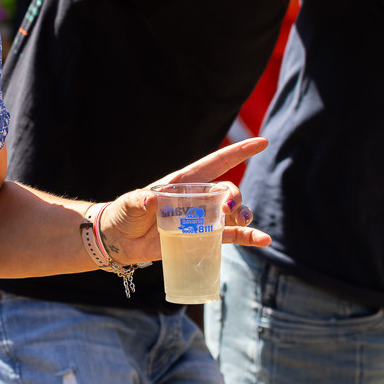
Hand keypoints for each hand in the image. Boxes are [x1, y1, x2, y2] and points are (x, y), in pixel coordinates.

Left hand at [96, 138, 274, 264]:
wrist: (120, 240)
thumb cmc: (124, 215)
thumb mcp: (129, 204)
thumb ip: (139, 201)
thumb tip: (150, 200)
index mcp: (183, 183)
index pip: (215, 163)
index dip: (238, 152)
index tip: (261, 143)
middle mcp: (197, 198)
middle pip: (227, 190)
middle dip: (234, 196)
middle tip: (228, 209)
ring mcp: (202, 218)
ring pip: (233, 213)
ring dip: (244, 215)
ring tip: (244, 222)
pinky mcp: (203, 237)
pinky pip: (231, 236)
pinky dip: (248, 238)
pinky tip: (263, 240)